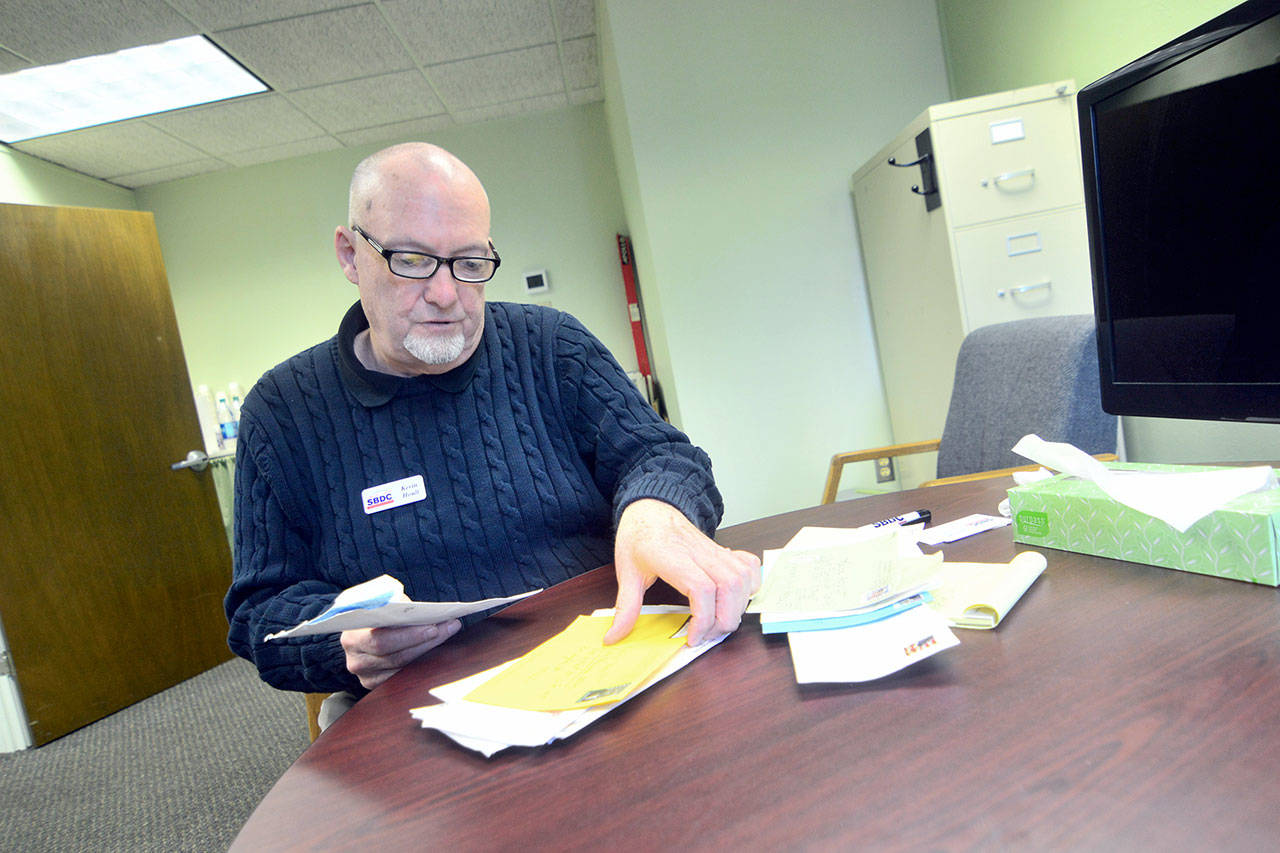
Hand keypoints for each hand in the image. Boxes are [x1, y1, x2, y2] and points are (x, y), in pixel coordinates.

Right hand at [340, 619, 461, 689]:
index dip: (408, 635)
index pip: (381, 639)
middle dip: (424, 642)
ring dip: (428, 652)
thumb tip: (424, 612)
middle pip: (395, 656)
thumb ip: (397, 608)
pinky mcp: (376, 686)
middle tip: (447, 629)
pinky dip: (422, 665)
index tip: (433, 627)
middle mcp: (355, 660)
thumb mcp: (381, 606)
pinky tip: (436, 652)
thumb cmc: (376, 616)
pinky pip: (402, 678)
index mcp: (352, 637)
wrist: (363, 632)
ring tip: (447, 634)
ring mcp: (366, 676)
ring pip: (402, 668)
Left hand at [605, 499, 761, 646]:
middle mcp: (698, 552)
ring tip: (719, 623)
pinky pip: (749, 566)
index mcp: (671, 556)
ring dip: (738, 606)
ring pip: (742, 578)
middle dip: (724, 620)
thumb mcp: (625, 572)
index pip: (701, 588)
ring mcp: (714, 549)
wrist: (650, 507)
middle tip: (706, 636)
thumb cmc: (639, 537)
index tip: (692, 638)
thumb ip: (625, 607)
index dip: (703, 618)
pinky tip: (736, 598)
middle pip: (728, 586)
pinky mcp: (723, 550)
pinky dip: (750, 585)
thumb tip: (614, 637)